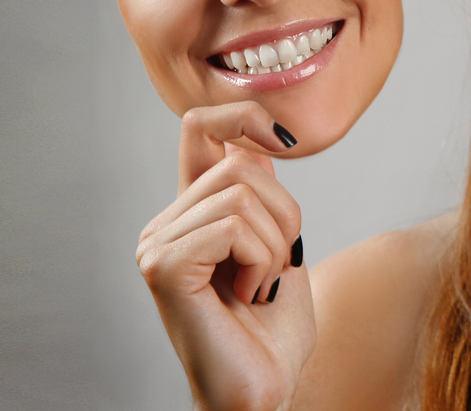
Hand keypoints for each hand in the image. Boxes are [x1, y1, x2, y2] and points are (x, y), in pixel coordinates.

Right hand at [136, 102, 316, 410]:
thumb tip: (256, 145)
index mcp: (193, 214)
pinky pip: (233, 225)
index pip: (199, 127)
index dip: (243, 114)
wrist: (264, 388)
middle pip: (241, 163)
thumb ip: (261, 197)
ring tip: (262, 286)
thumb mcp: (278, 245)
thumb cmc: (272, 329)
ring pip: (242, 192)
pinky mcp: (163, 265)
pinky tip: (250, 295)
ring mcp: (158, 244)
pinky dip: (262, 260)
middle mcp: (167, 223)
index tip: (283, 139)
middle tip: (279, 264)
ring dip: (276, 243)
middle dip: (284, 211)